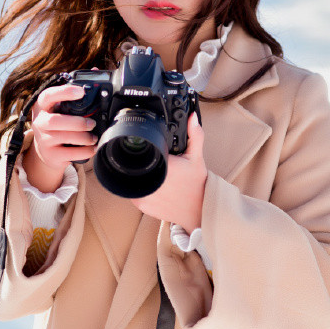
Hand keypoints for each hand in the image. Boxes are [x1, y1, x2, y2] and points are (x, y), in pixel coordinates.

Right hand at [23, 83, 97, 192]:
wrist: (46, 151)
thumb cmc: (58, 124)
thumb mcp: (61, 107)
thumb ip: (76, 91)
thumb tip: (97, 70)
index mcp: (43, 106)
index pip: (48, 96)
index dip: (64, 92)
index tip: (80, 91)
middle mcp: (39, 122)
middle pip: (55, 121)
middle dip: (77, 122)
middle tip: (92, 124)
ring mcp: (43, 140)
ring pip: (64, 138)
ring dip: (84, 138)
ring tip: (94, 137)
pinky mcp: (51, 155)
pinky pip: (71, 154)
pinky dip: (85, 152)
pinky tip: (91, 148)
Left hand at [130, 112, 206, 233]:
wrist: (198, 211)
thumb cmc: (197, 185)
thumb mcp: (196, 158)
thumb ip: (194, 135)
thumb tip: (192, 117)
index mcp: (163, 165)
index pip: (144, 151)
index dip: (144, 148)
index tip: (152, 150)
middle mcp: (151, 180)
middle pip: (135, 164)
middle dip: (141, 161)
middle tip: (154, 164)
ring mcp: (144, 193)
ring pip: (131, 177)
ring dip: (137, 174)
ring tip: (151, 176)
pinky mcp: (141, 204)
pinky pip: (132, 191)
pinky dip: (138, 187)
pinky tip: (151, 187)